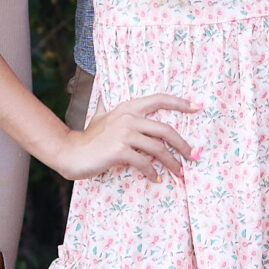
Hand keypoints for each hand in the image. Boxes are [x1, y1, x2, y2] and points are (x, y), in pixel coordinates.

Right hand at [59, 92, 200, 181]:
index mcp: (128, 107)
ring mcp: (124, 134)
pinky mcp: (120, 151)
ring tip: (180, 172)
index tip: (197, 107)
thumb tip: (106, 89)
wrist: (71, 152)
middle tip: (192, 156)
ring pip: (158, 149)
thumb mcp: (101, 114)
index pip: (159, 99)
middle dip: (183, 144)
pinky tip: (155, 179)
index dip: (180, 103)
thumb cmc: (89, 136)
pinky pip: (144, 163)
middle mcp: (128, 118)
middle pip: (165, 129)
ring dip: (172, 163)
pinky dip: (152, 172)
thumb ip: (109, 104)